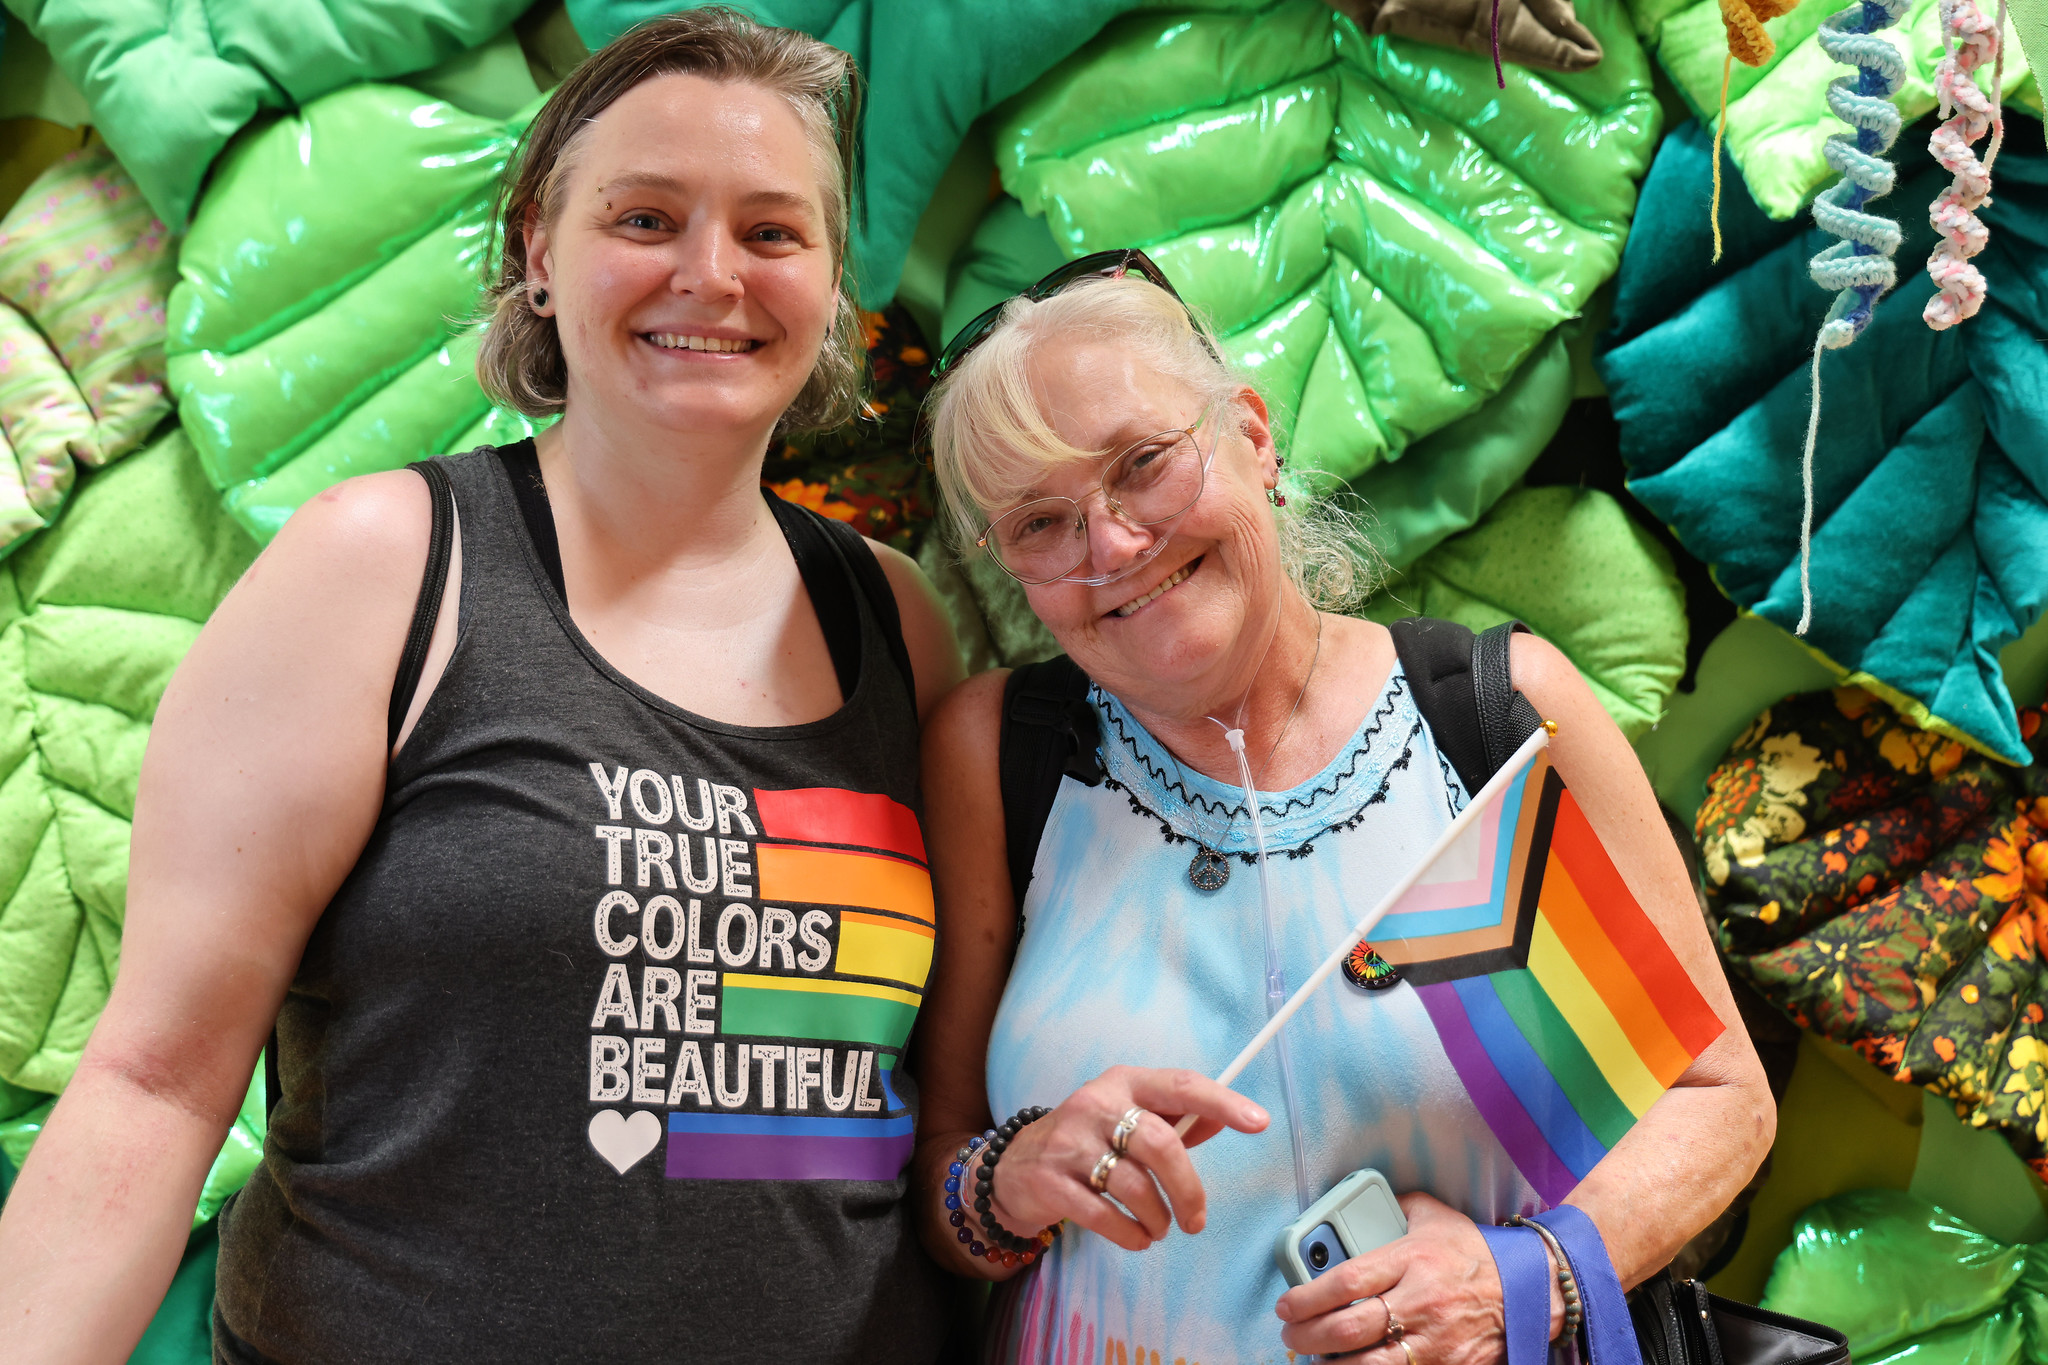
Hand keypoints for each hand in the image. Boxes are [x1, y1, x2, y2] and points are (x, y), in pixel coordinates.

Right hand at [987, 1066, 1267, 1251]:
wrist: (1013, 1168)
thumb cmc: (1087, 1141)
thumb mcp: (1128, 1119)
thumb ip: (1175, 1120)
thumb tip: (1224, 1117)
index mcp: (1122, 1082)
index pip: (1180, 1085)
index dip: (1222, 1102)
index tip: (1258, 1122)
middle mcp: (1095, 1104)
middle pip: (1160, 1143)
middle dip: (1188, 1188)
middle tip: (1196, 1219)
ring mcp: (1069, 1142)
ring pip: (1134, 1184)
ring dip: (1158, 1217)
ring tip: (1159, 1228)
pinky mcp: (1050, 1181)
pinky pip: (1103, 1214)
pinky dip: (1130, 1234)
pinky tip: (1137, 1238)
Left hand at [1274, 1192, 1508, 1363]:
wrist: (1530, 1290)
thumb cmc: (1474, 1252)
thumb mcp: (1435, 1216)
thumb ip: (1394, 1206)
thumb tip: (1360, 1204)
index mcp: (1412, 1259)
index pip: (1347, 1281)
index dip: (1308, 1297)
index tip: (1287, 1305)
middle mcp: (1420, 1301)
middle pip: (1349, 1327)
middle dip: (1309, 1336)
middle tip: (1291, 1335)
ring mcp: (1434, 1340)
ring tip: (1315, 1359)